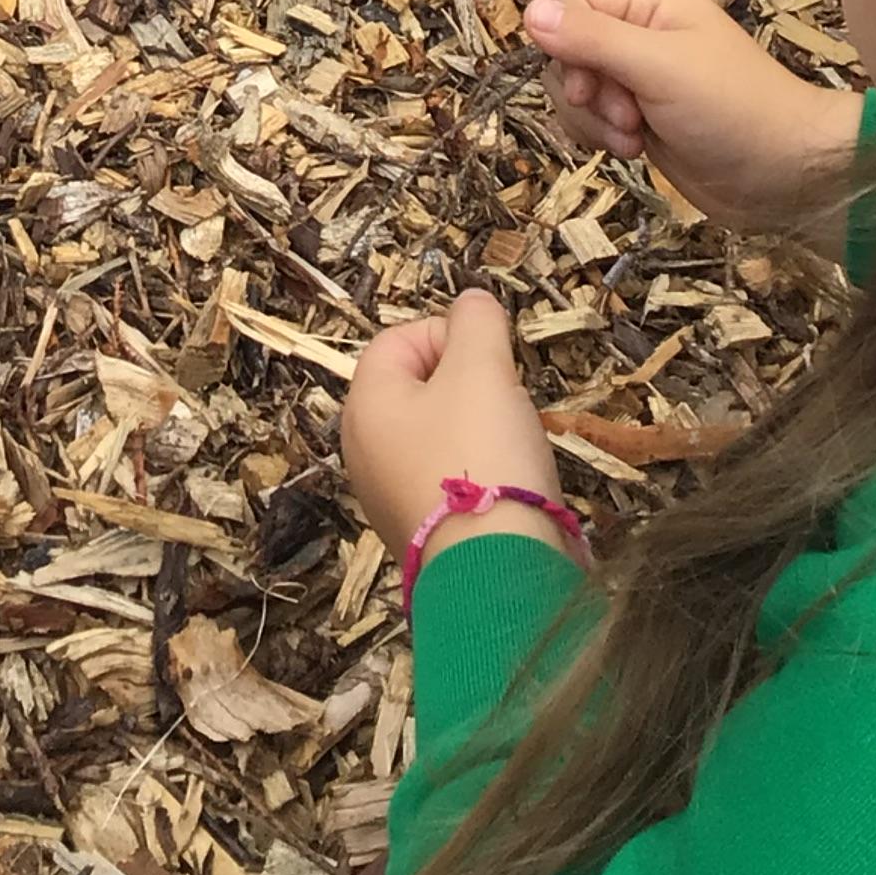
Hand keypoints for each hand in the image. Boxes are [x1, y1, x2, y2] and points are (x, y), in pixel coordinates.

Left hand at [340, 293, 571, 569]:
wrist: (497, 572)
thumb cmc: (482, 457)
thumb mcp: (482, 368)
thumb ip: (476, 321)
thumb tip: (472, 301)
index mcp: (365, 404)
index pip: (399, 339)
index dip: (450, 335)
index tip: (490, 359)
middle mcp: (364, 450)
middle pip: (420, 388)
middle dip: (470, 385)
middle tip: (504, 402)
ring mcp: (389, 496)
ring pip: (439, 434)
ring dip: (480, 429)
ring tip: (512, 447)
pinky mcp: (421, 533)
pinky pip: (450, 479)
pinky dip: (481, 473)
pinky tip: (509, 486)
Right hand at [523, 0, 863, 232]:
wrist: (788, 176)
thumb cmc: (734, 109)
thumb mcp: (661, 68)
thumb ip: (594, 39)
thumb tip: (529, 12)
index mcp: (645, 0)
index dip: (563, 40)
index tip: (588, 81)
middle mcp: (636, 31)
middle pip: (563, 47)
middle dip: (582, 88)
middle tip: (624, 114)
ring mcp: (636, 76)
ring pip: (571, 86)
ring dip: (592, 118)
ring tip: (635, 136)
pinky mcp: (637, 116)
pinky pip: (588, 117)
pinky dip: (600, 136)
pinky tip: (635, 150)